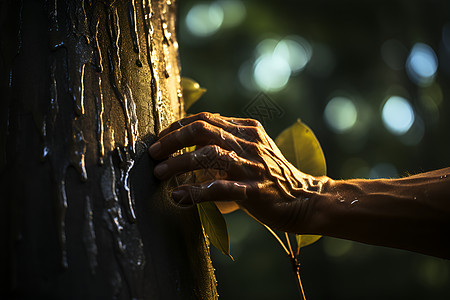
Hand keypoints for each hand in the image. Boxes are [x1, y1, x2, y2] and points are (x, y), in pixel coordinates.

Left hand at [148, 112, 328, 231]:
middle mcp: (249, 142)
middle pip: (203, 130)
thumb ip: (229, 141)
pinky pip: (220, 188)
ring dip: (179, 163)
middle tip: (153, 153)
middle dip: (173, 140)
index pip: (205, 119)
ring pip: (208, 156)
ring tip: (160, 173)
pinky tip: (179, 196)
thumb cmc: (274, 176)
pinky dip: (196, 192)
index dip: (178, 127)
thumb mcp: (253, 149)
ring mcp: (253, 165)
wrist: (306, 198)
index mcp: (247, 130)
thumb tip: (192, 141)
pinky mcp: (255, 190)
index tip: (160, 140)